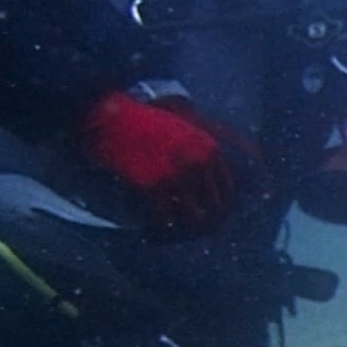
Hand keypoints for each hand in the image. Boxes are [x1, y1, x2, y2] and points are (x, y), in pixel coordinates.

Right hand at [78, 90, 235, 234]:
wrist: (117, 119)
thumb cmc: (149, 124)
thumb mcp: (187, 132)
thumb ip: (201, 154)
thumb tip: (208, 182)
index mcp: (210, 151)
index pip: (228, 189)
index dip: (223, 206)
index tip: (216, 214)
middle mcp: (198, 165)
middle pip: (214, 207)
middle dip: (208, 219)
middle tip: (198, 227)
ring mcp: (177, 176)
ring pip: (194, 216)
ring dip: (187, 224)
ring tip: (180, 226)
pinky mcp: (154, 185)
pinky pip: (166, 215)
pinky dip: (164, 221)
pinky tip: (160, 222)